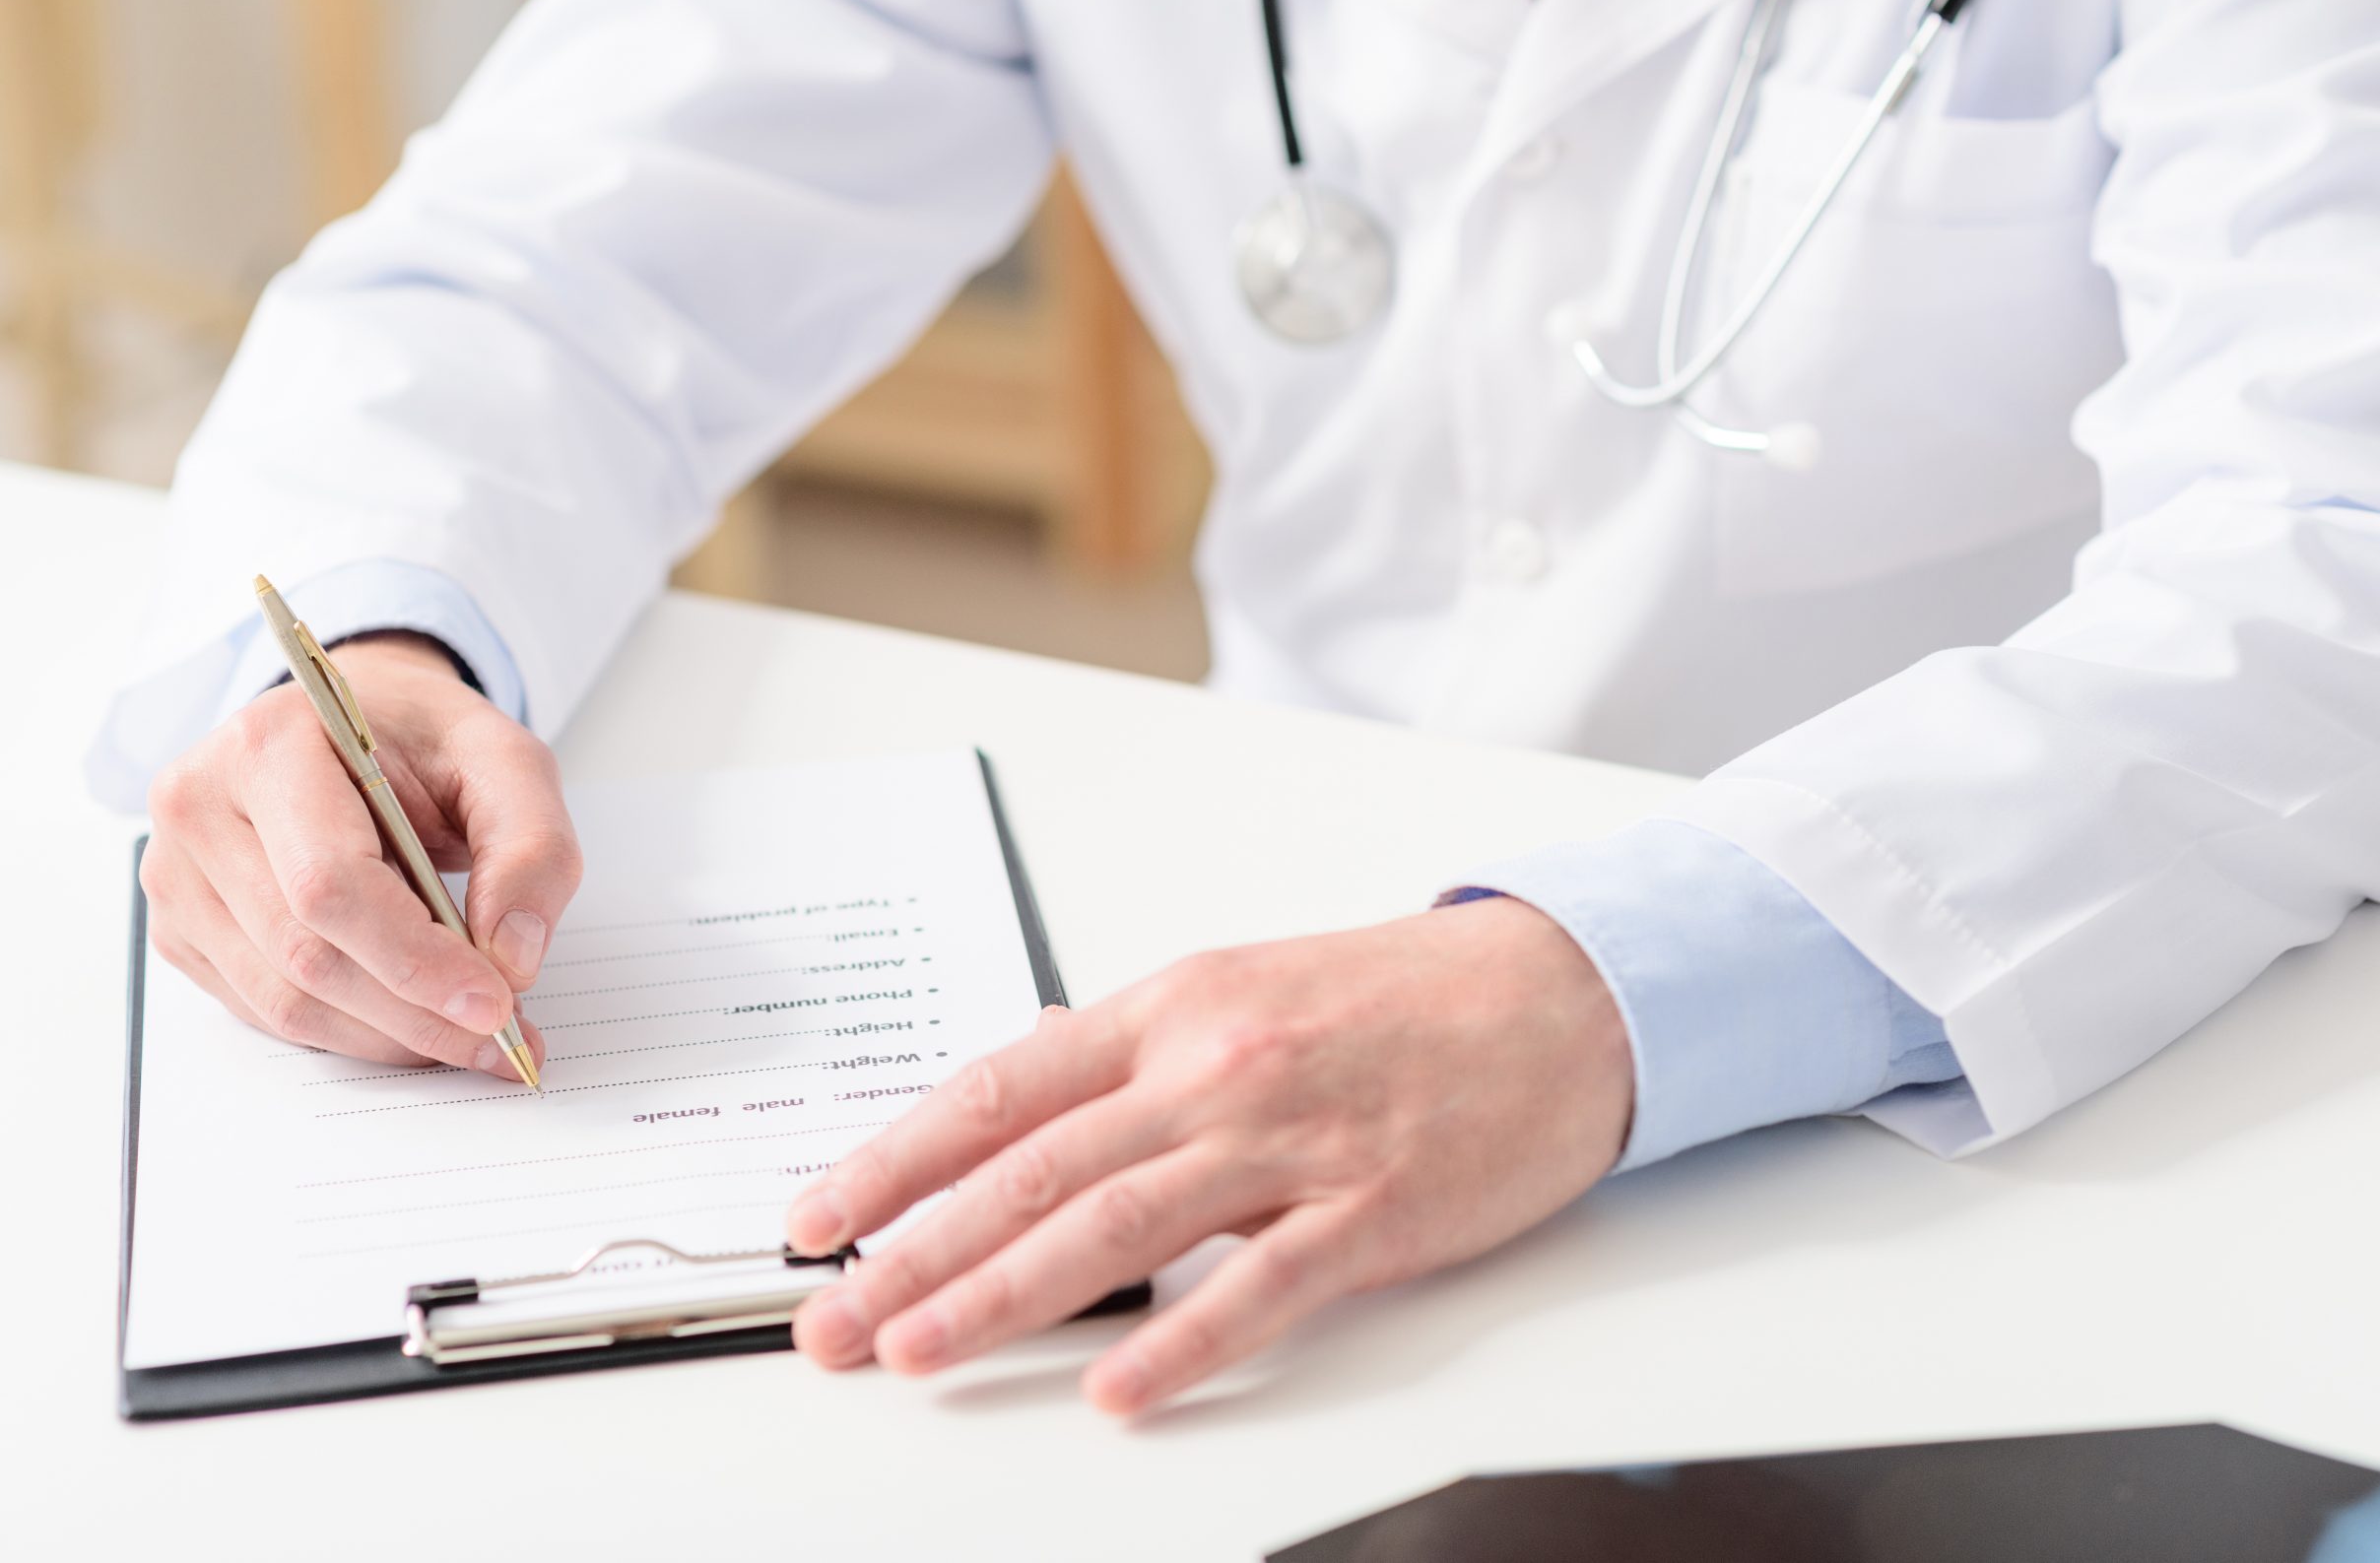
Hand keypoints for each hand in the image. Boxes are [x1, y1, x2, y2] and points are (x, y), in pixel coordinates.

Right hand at [140, 632, 581, 1076]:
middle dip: (417, 1013)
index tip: (496, 1005)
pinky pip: (266, 1010)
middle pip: (307, 953)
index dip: (416, 959)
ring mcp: (176, 874)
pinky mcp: (181, 928)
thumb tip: (514, 959)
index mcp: (269, 745)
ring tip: (472, 1036)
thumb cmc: (421, 740)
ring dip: (390, 1036)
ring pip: (284, 999)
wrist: (350, 729)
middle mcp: (199, 808)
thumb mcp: (505, 760)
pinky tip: (413, 1021)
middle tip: (503, 1038)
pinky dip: (352, 1031)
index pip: (329, 883)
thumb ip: (531, 848)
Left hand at [786, 896, 1632, 1413]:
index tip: (817, 1219)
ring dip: (1003, 1295)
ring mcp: (1291, 1139)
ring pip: (1117, 1224)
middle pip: (1033, 1168)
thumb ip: (1130, 1053)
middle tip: (831, 1323)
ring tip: (918, 1351)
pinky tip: (1115, 1390)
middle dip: (913, 1250)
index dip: (896, 1159)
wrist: (1562, 991)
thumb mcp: (1241, 990)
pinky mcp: (1372, 1210)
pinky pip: (1260, 1286)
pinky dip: (1182, 1341)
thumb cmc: (1400, 995)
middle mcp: (1213, 1068)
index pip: (999, 1088)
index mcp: (1171, 1010)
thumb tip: (1020, 1095)